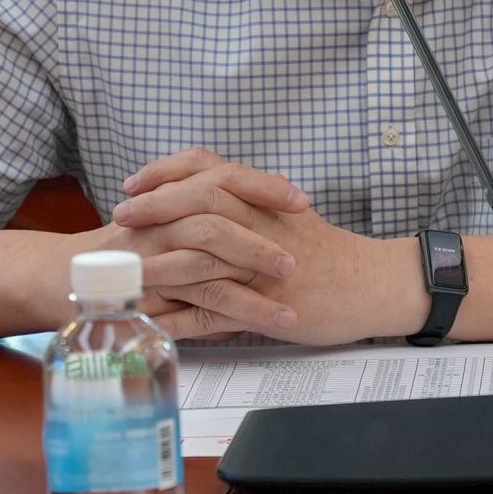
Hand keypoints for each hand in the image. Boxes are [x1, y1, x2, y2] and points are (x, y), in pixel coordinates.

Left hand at [112, 149, 409, 344]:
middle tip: (120, 217)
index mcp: (263, 201)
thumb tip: (200, 197)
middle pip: (198, 205)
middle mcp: (260, 226)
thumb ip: (246, 203)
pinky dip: (181, 319)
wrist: (372, 284)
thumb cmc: (328, 251)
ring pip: (200, 260)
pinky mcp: (266, 306)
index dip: (165, 173)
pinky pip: (215, 314)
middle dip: (153, 209)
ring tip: (125, 274)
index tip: (133, 183)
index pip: (207, 170)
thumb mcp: (285, 215)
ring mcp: (262, 268)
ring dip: (157, 266)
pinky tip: (155, 323)